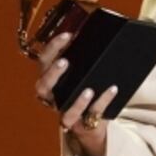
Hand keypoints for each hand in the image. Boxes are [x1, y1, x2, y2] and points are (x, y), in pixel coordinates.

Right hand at [34, 33, 116, 155]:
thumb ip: (89, 58)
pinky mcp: (81, 125)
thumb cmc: (88, 89)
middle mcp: (53, 98)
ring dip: (77, 101)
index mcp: (51, 80)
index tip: (67, 35)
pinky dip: (102, 102)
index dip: (52, 48)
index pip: (44, 61)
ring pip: (64, 112)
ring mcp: (65, 113)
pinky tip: (113, 89)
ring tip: (89, 89)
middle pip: (43, 87)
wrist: (93, 123)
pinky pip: (91, 115)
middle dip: (53, 74)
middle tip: (65, 61)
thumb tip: (111, 30)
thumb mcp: (85, 72)